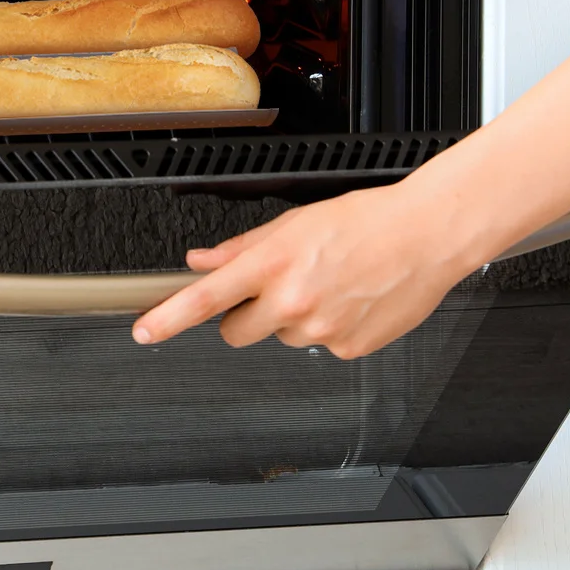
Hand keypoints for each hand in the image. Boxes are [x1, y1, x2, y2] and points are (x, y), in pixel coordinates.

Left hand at [131, 180, 489, 358]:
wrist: (424, 235)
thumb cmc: (363, 220)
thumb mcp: (293, 223)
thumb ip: (241, 247)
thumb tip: (201, 260)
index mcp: (272, 263)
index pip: (205, 298)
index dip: (168, 318)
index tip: (144, 331)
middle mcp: (292, 300)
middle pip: (236, 331)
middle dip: (243, 316)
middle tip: (273, 289)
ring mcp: (320, 330)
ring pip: (281, 337)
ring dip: (292, 318)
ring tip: (326, 285)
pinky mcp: (347, 349)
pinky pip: (319, 346)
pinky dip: (328, 328)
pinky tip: (349, 300)